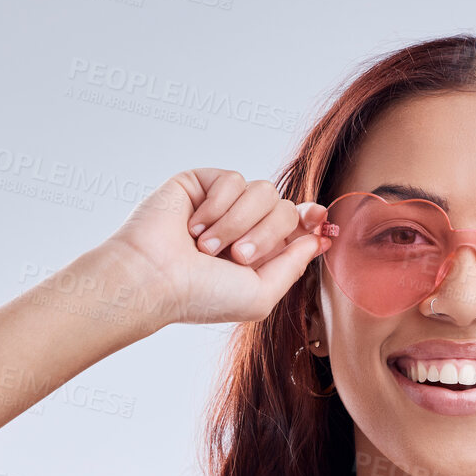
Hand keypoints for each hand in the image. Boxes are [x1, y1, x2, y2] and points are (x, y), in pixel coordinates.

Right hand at [100, 168, 331, 326]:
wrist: (154, 278)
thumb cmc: (201, 295)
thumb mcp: (260, 294)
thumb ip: (293, 266)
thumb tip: (318, 238)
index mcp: (260, 253)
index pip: (298, 225)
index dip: (313, 220)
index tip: (320, 221)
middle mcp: (245, 227)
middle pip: (287, 208)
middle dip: (268, 234)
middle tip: (238, 257)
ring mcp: (223, 204)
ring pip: (264, 191)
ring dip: (238, 223)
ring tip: (207, 248)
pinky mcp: (202, 183)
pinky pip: (234, 179)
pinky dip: (217, 207)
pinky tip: (193, 228)